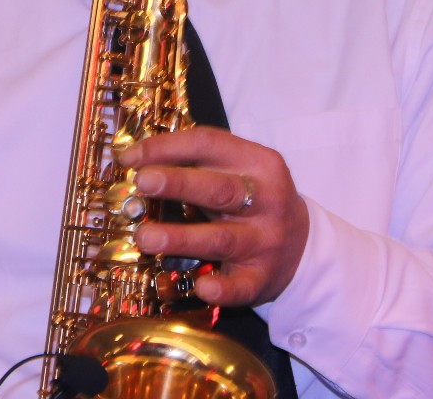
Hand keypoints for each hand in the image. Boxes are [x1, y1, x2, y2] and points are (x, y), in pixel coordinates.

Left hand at [118, 126, 308, 306]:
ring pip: (221, 238)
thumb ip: (198, 161)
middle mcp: (265, 200)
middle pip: (219, 189)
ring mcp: (265, 240)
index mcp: (258, 162)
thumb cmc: (254, 199)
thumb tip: (135, 160)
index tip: (129, 158)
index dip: (167, 148)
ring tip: (145, 237)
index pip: (209, 145)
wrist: (302, 245)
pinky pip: (242, 285)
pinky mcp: (262, 277)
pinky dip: (222, 288)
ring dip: (181, 238)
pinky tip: (201, 287)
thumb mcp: (239, 169)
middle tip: (143, 182)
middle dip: (178, 184)